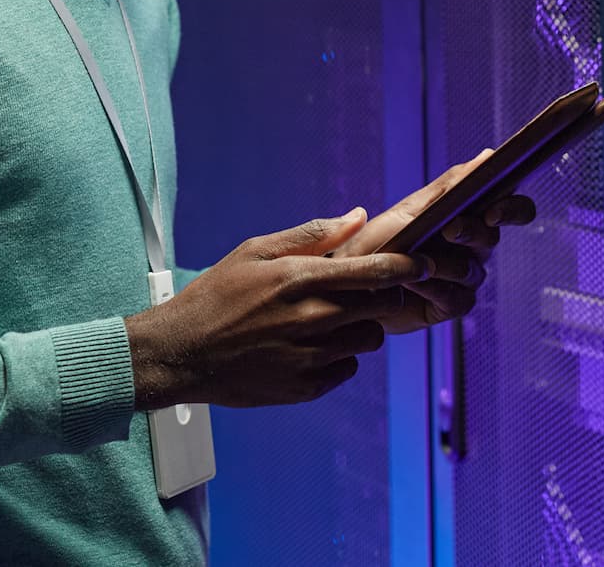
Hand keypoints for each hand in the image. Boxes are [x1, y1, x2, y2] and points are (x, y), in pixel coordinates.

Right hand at [125, 210, 429, 409]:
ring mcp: (309, 357)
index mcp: (299, 279)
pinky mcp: (305, 387)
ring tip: (331, 319)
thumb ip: (312, 235)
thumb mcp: (255, 251)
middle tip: (369, 292)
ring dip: (362, 327)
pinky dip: (339, 356)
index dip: (406, 267)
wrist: (181, 353)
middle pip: (381, 308)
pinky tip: (311, 345)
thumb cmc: (216, 295)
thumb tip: (358, 216)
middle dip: (385, 297)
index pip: (373, 272)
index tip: (422, 263)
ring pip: (368, 340)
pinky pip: (347, 368)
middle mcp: (310, 319)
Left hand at [330, 152, 538, 333]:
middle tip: (450, 230)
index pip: (508, 206)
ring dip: (444, 264)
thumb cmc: (375, 242)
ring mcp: (462, 278)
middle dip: (473, 233)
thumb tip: (488, 155)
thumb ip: (450, 185)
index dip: (512, 208)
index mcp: (464, 216)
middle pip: (493, 237)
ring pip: (473, 270)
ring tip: (416, 263)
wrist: (348, 284)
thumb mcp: (410, 209)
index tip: (493, 210)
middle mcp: (469, 246)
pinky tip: (413, 286)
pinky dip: (435, 290)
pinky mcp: (450, 305)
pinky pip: (459, 299)